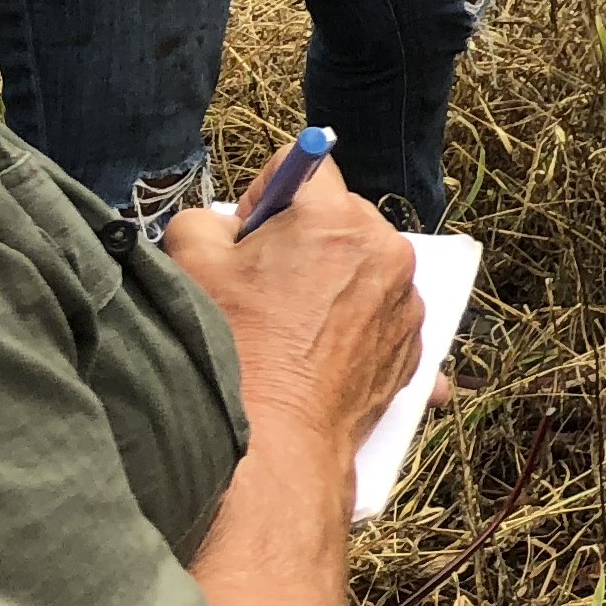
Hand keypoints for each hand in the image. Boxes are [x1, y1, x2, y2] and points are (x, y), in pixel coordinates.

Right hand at [162, 160, 420, 466]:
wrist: (278, 441)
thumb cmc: (236, 351)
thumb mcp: (191, 264)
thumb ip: (203, 221)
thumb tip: (222, 224)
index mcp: (334, 217)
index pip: (306, 164)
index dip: (269, 194)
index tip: (251, 233)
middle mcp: (384, 249)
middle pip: (339, 218)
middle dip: (304, 240)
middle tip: (266, 286)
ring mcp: (406, 298)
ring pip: (364, 266)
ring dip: (333, 283)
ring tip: (293, 327)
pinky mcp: (415, 342)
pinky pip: (383, 313)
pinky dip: (357, 323)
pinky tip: (321, 351)